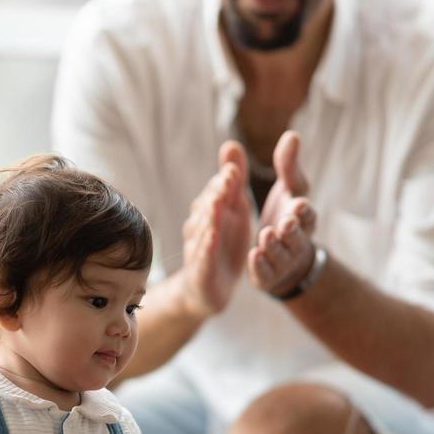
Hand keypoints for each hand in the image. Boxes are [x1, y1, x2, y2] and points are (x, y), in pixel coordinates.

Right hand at [178, 141, 254, 317]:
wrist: (208, 289)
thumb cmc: (223, 244)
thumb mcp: (234, 210)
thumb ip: (234, 181)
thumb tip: (232, 144)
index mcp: (215, 212)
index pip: (217, 193)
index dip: (224, 181)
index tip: (234, 169)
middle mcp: (203, 228)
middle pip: (208, 209)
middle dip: (216, 194)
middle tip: (227, 181)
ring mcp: (199, 250)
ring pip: (203, 232)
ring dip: (210, 218)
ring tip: (218, 204)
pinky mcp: (201, 273)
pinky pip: (203, 259)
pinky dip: (206, 249)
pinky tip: (213, 239)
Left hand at [249, 131, 318, 296]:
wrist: (282, 259)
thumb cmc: (285, 216)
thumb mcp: (288, 189)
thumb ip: (288, 165)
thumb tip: (292, 135)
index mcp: (302, 218)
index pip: (307, 214)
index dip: (304, 211)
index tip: (298, 203)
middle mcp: (296, 241)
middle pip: (297, 236)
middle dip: (292, 229)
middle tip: (285, 222)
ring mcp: (283, 260)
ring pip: (280, 254)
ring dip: (274, 245)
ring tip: (266, 234)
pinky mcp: (268, 276)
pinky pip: (266, 273)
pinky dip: (261, 265)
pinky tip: (253, 255)